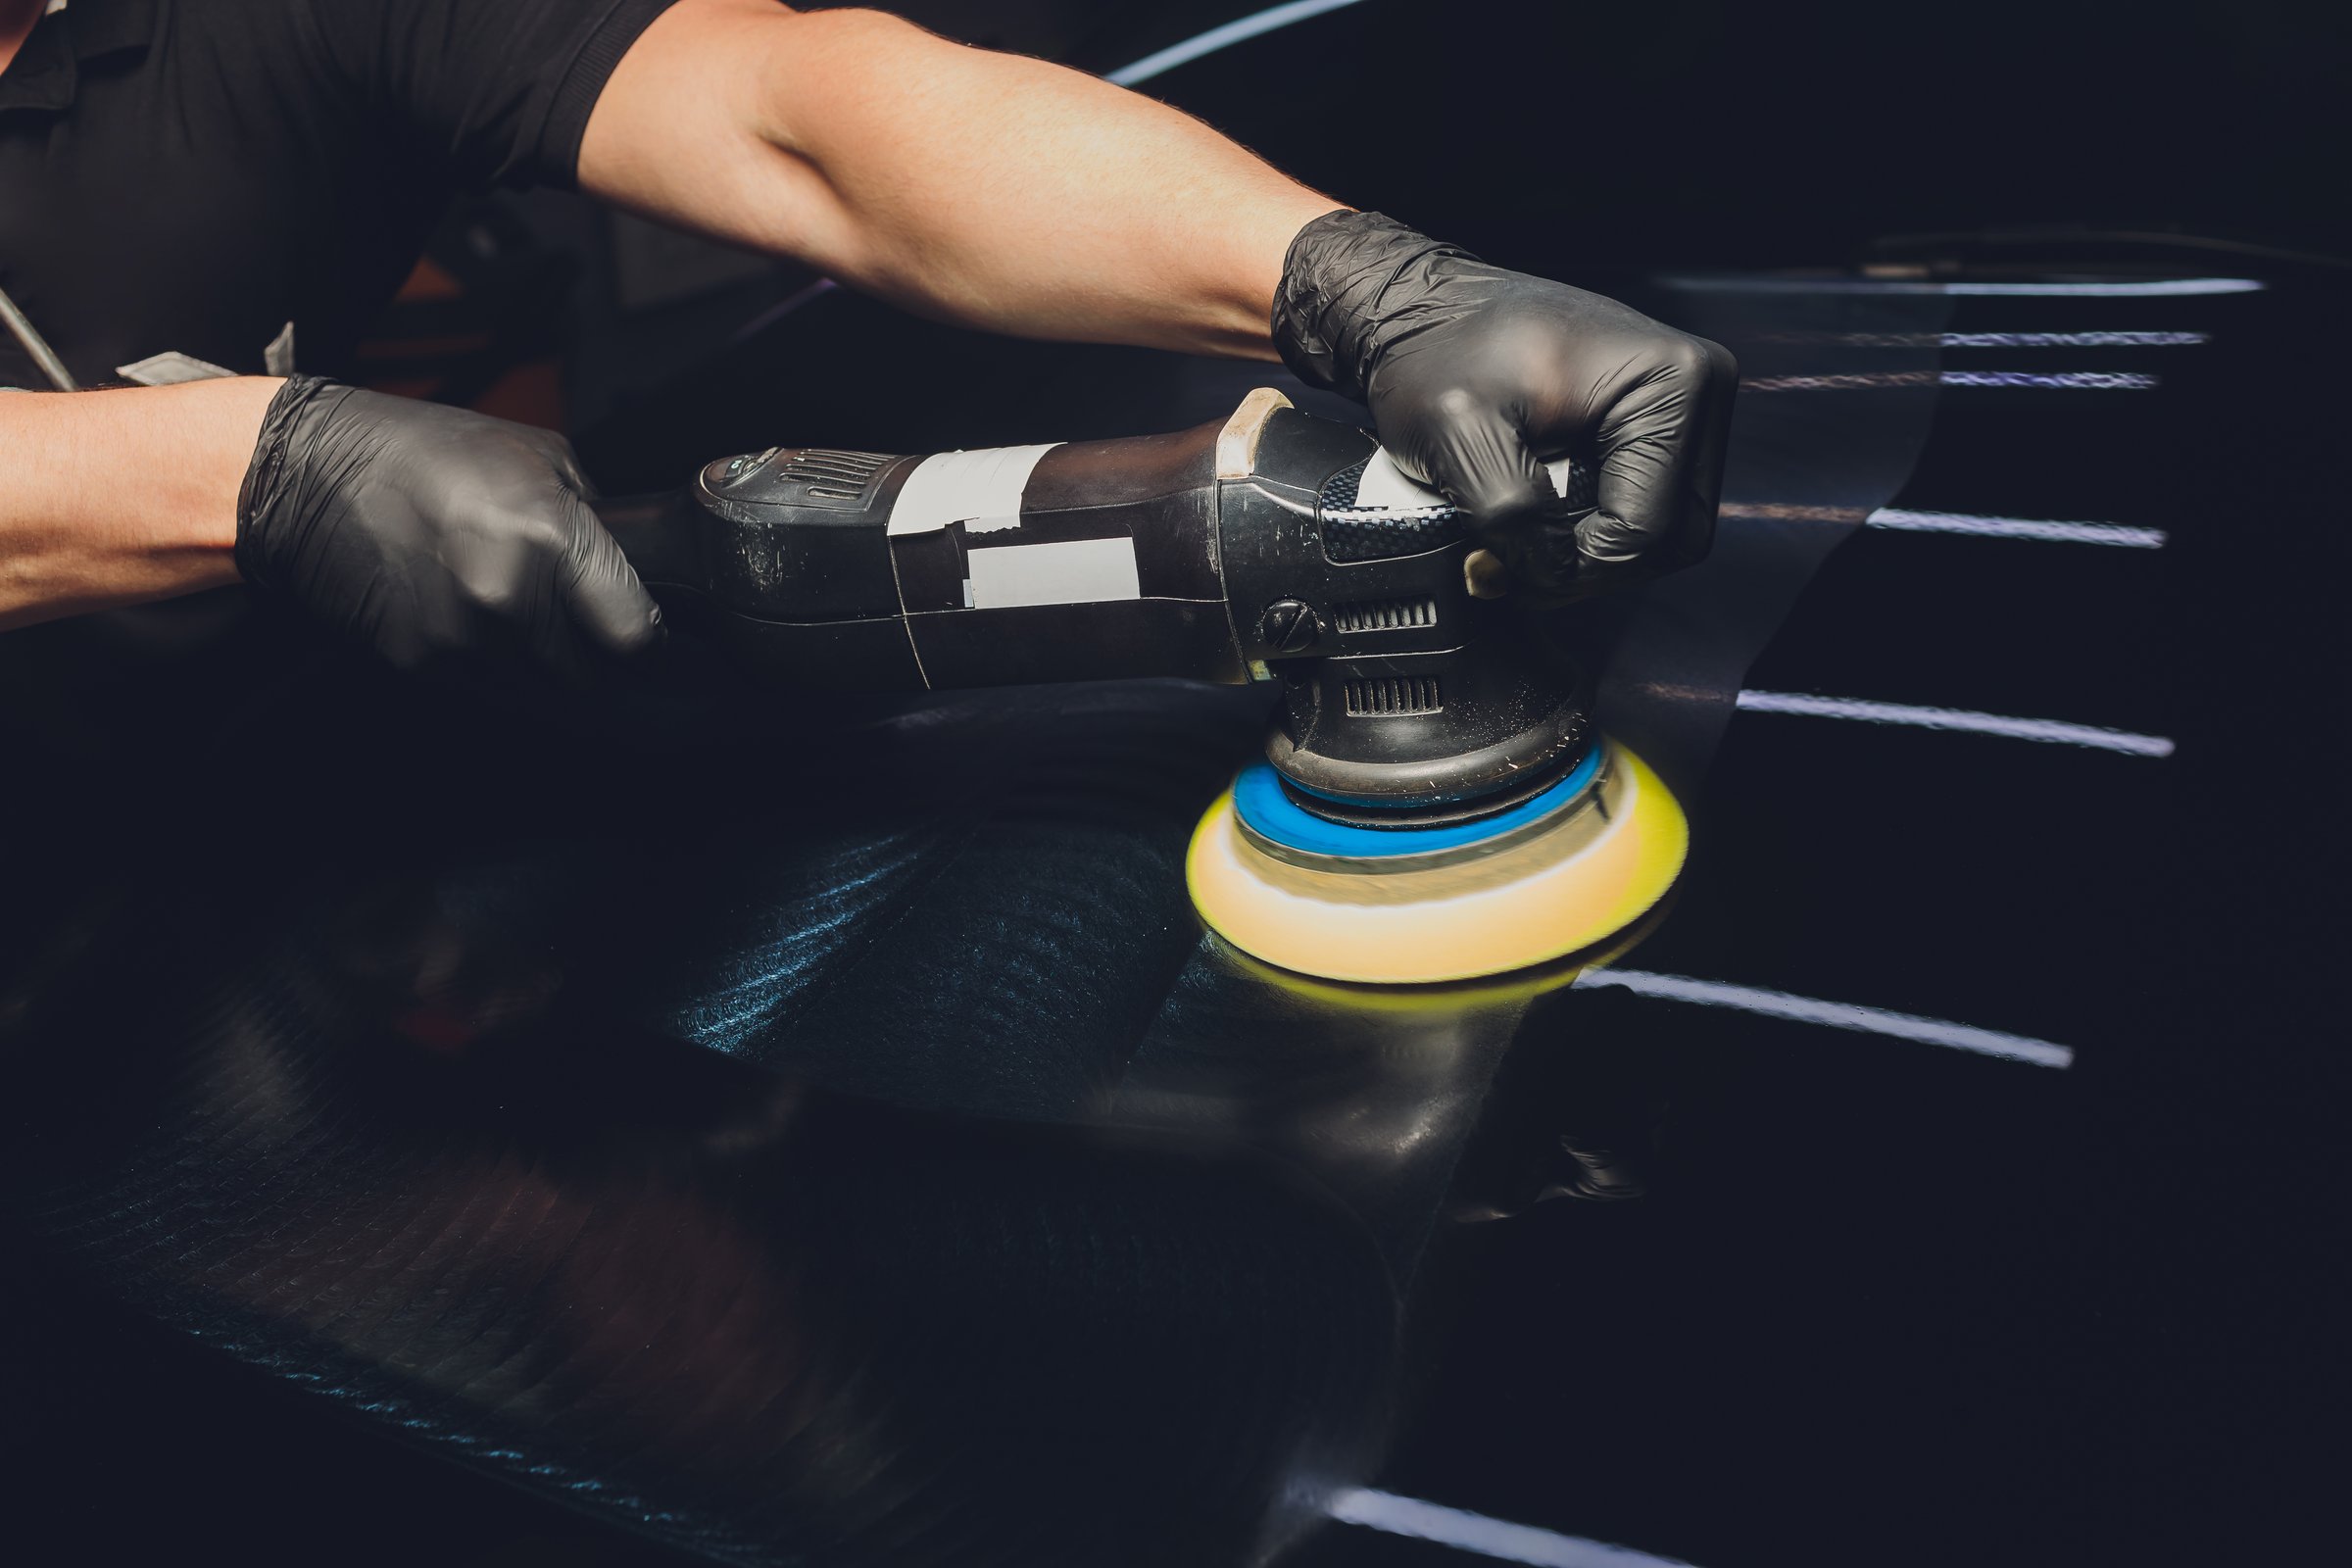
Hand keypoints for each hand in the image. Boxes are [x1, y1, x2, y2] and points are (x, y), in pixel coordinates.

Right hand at [236, 377, 661, 672]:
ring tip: (532, 627)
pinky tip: (486, 631)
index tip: (649, 640)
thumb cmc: (422, 453)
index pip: (634, 636)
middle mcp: (507, 597)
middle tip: (592, 637)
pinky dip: (501, 674)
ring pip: (545, 696)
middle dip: (600, 662)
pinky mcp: (420, 665)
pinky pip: (491, 693)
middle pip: (593, 679)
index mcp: (549, 535)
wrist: (305, 477)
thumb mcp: (536, 455)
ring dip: (551, 674)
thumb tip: (629, 568)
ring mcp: (461, 639)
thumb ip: (593, 518)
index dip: (650, 644)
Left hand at [1272, 211, 1736, 599]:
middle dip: (1587, 566)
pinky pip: (1641, 506)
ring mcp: (1680, 406)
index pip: (1646, 530)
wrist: (1423, 308)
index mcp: (1671, 383)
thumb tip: (1543, 572)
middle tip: (1517, 566)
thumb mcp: (1462, 436)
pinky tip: (1537, 511)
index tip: (1506, 566)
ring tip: (1521, 536)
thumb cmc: (1439, 349)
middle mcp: (1695, 389)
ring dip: (1587, 550)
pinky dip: (1588, 526)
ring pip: (1659, 532)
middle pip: (1668, 538)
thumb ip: (1511, 518)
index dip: (1573, 568)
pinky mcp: (1652, 423)